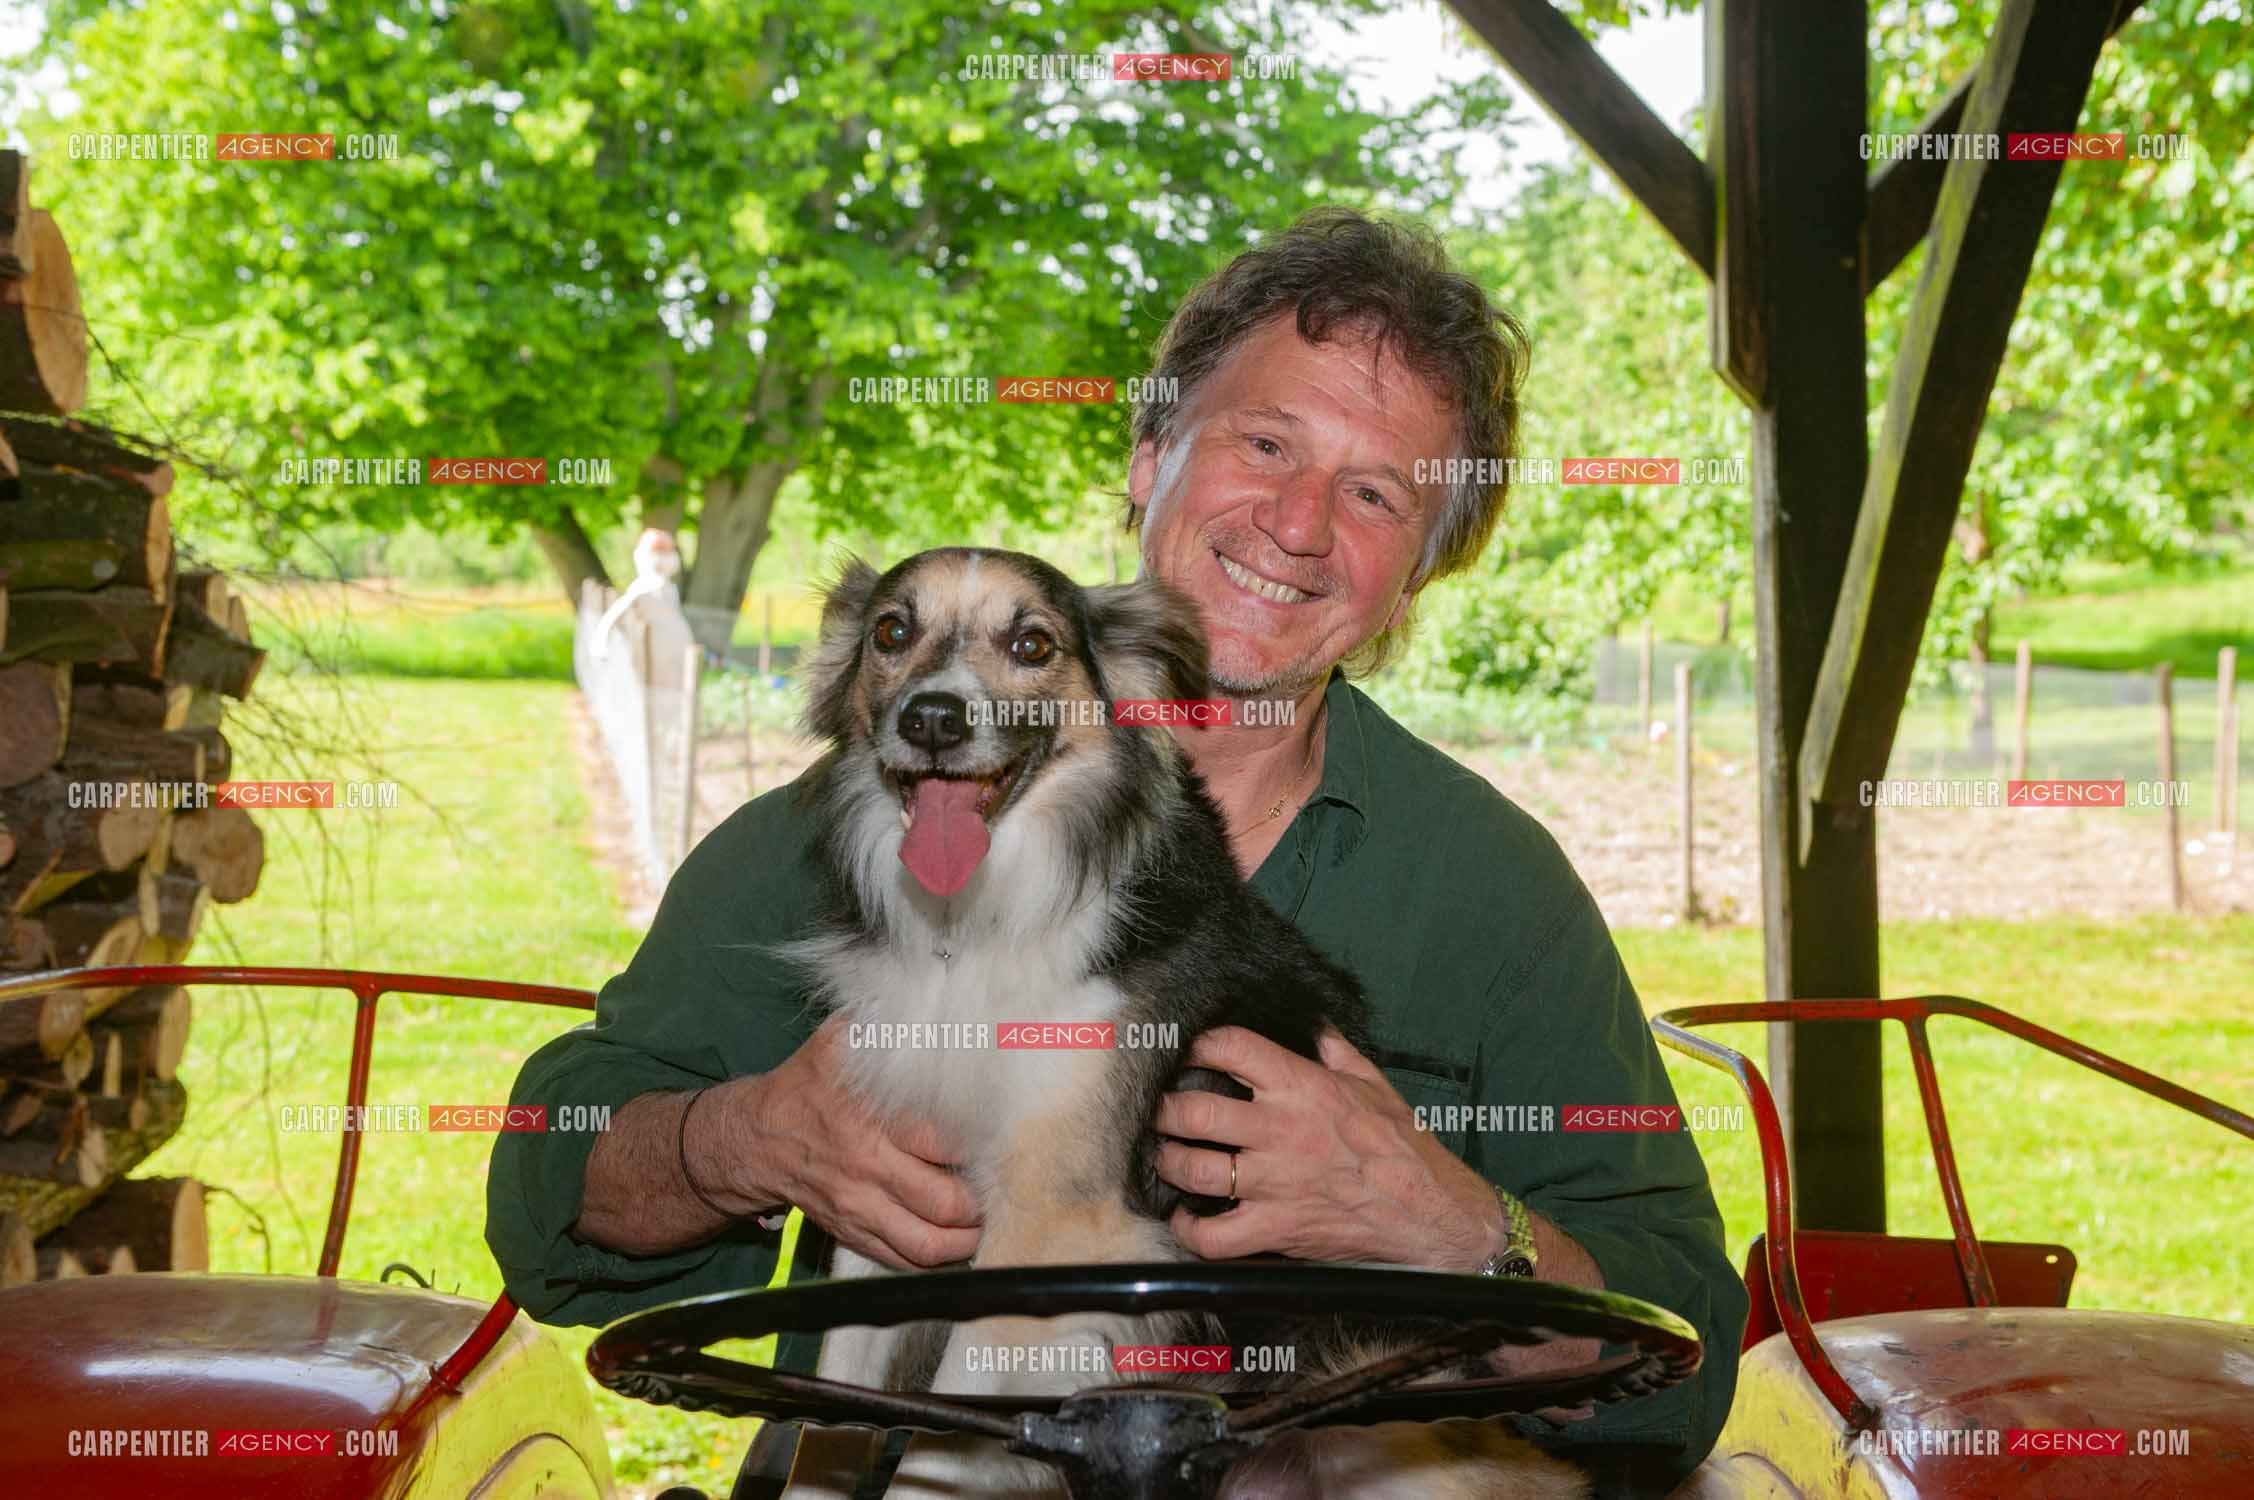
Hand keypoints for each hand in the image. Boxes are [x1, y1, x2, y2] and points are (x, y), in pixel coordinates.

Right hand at [713, 1016, 982, 1269]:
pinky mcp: (853, 1235)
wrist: (759, 1136)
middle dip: (984, 1199)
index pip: (942, 1140)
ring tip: (991, 1221)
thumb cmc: (812, 1083)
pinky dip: (938, 1259)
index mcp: (869, 1117)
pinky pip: (903, 1261)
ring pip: (927, 1244)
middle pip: (944, 1201)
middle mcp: (866, 1167)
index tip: (1010, 1139)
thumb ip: (891, 1026)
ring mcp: (859, 1208)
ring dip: (968, 1240)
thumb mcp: (843, 1041)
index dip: (984, 1144)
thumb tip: (945, 1006)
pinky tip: (961, 1241)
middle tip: (1009, 1184)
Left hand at [1151, 1025, 1501, 1268]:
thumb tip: (1317, 1026)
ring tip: (1167, 1157)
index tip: (1189, 1055)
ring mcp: (1276, 1183)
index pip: (1231, 1048)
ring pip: (1195, 1170)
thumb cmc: (1404, 1148)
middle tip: (1162, 1110)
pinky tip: (1186, 1219)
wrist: (1433, 1212)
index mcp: (1304, 1088)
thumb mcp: (1375, 1084)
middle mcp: (1282, 1131)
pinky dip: (1190, 1230)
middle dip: (1166, 1109)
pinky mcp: (1277, 1229)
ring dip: (1170, 1163)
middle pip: (1195, 1111)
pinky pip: (1214, 1236)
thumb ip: (1338, 1052)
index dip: (1199, 1046)